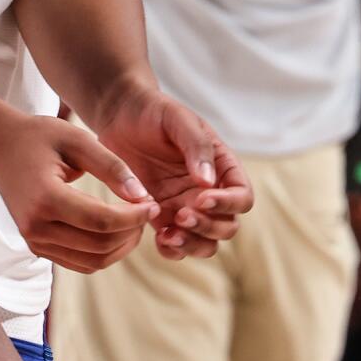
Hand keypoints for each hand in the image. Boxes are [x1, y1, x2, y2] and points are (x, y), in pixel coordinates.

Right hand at [0, 112, 158, 273]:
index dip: (135, 217)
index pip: (102, 221)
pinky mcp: (37, 246)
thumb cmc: (38, 137)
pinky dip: (104, 253)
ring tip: (134, 222)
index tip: (153, 203)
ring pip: (93, 261)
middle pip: (100, 246)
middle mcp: (35, 226)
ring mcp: (34, 240)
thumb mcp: (77, 140)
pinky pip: (80, 262)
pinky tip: (115, 230)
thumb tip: (143, 196)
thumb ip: (112, 167)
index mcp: (45, 198)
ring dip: (121, 247)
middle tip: (146, 210)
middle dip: (132, 232)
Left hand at [90, 85, 254, 258]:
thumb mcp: (178, 119)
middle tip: (181, 215)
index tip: (201, 198)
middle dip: (208, 227)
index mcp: (222, 168)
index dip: (227, 204)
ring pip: (205, 242)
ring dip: (193, 244)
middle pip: (227, 226)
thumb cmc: (154, 112)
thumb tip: (208, 182)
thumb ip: (197, 147)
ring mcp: (185, 206)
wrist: (119, 114)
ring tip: (168, 234)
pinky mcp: (160, 215)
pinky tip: (159, 238)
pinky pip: (174, 243)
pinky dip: (172, 248)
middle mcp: (208, 192)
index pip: (242, 197)